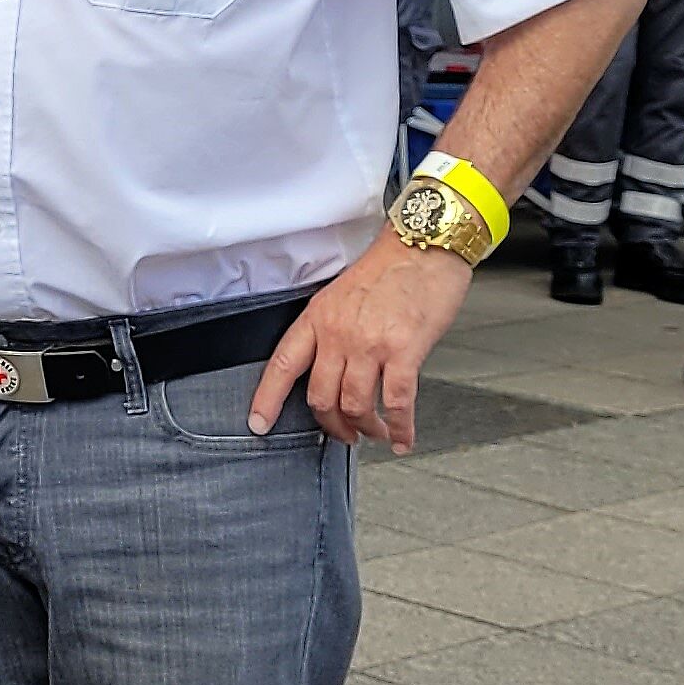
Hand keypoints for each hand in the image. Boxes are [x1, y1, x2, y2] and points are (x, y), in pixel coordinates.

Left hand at [248, 241, 472, 454]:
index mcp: (317, 317)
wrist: (424, 246)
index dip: (267, 398)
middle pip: (319, 395)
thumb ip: (333, 331)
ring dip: (365, 428)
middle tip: (344, 434)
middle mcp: (337, 333)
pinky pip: (396, 403)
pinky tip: (403, 438)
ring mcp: (369, 344)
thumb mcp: (342, 295)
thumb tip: (336, 368)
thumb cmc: (389, 269)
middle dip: (331, 424)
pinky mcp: (404, 351)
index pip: (282, 364)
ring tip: (375, 433)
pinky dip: (399, 428)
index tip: (259, 423)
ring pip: (354, 405)